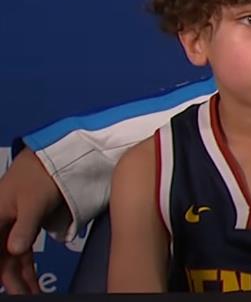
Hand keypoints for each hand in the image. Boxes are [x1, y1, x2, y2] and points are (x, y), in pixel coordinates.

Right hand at [0, 150, 63, 293]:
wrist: (52, 158)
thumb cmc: (40, 176)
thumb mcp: (32, 202)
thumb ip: (24, 227)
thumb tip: (14, 251)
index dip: (2, 275)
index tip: (12, 292)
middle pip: (2, 261)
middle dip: (13, 282)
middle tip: (28, 296)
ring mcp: (10, 229)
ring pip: (11, 261)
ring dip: (20, 279)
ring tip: (34, 294)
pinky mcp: (24, 228)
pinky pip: (21, 254)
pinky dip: (26, 268)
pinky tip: (31, 283)